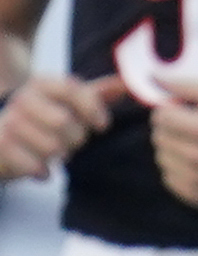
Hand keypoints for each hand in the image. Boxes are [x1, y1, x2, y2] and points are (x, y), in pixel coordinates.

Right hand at [0, 69, 114, 179]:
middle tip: (68, 141)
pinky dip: (43, 172)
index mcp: (41, 84)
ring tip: (50, 152)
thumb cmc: (43, 122)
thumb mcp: (68, 105)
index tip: (103, 125)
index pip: (72, 88)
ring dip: (58, 156)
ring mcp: (8, 121)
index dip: (92, 108)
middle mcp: (22, 99)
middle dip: (75, 138)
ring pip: (52, 147)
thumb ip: (96, 94)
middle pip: (64, 122)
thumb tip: (126, 83)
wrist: (0, 143)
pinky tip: (39, 168)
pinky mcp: (1, 146)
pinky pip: (35, 165)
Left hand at [138, 68, 197, 208]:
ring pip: (162, 158)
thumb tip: (152, 78)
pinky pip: (169, 179)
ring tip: (196, 147)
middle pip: (158, 137)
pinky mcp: (197, 195)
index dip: (171, 110)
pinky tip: (197, 165)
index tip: (185, 112)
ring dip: (173, 151)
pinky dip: (179, 171)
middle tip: (191, 130)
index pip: (160, 116)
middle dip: (171, 130)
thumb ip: (183, 84)